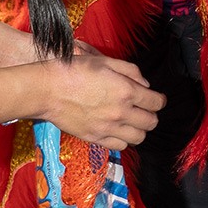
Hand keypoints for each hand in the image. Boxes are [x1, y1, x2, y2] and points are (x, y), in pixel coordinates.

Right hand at [38, 55, 164, 148]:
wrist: (47, 89)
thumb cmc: (74, 71)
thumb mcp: (105, 61)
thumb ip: (130, 71)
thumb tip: (144, 84)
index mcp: (126, 91)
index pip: (156, 102)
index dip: (160, 100)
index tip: (156, 99)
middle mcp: (121, 112)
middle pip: (151, 122)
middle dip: (152, 115)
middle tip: (145, 110)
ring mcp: (108, 127)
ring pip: (138, 138)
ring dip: (139, 129)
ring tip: (132, 122)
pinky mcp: (95, 137)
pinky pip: (120, 146)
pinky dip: (123, 140)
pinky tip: (118, 130)